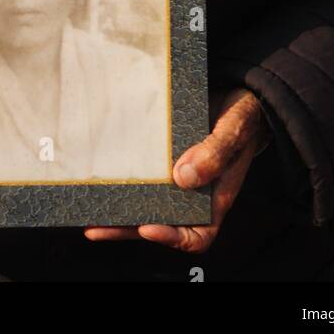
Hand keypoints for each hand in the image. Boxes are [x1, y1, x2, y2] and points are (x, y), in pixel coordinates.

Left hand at [84, 87, 264, 253]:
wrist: (240, 96)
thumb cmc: (243, 117)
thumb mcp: (235, 130)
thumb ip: (215, 153)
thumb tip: (183, 178)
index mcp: (216, 195)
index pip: (198, 233)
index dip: (172, 238)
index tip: (147, 228)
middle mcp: (194, 191)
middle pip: (161, 222)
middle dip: (128, 228)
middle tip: (97, 228)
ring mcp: (178, 174)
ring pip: (148, 200)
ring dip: (120, 207)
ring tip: (90, 209)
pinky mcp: (165, 156)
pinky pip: (146, 173)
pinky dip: (126, 178)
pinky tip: (104, 174)